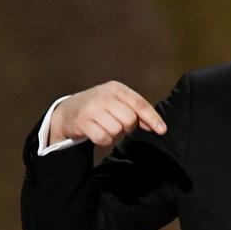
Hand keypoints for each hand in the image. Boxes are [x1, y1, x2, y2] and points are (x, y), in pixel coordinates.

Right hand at [49, 80, 166, 146]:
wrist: (68, 110)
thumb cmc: (100, 107)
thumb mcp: (118, 102)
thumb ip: (137, 111)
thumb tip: (156, 126)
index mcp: (117, 88)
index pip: (140, 104)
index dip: (153, 118)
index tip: (162, 130)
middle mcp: (104, 96)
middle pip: (130, 120)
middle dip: (127, 127)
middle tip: (118, 125)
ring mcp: (92, 108)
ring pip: (117, 130)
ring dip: (115, 135)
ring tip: (106, 128)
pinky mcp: (82, 122)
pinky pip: (103, 138)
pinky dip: (105, 141)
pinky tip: (98, 134)